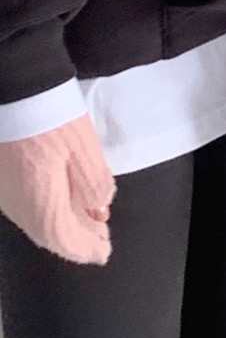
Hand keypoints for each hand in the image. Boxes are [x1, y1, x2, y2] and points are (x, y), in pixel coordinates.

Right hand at [0, 115, 114, 265]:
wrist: (12, 85)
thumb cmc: (52, 116)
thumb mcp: (85, 150)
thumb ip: (95, 184)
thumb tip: (99, 207)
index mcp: (38, 203)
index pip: (63, 239)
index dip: (85, 248)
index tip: (103, 252)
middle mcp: (14, 204)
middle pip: (45, 232)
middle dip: (74, 237)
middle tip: (99, 237)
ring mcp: (1, 189)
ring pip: (32, 217)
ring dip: (59, 221)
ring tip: (85, 217)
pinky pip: (22, 201)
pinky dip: (45, 205)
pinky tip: (60, 194)